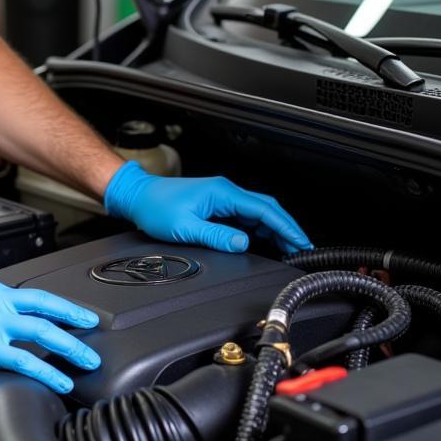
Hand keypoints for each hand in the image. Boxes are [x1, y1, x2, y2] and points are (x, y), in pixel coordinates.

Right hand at [0, 274, 100, 392]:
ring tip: (87, 364)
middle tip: (94, 345)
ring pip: (40, 334)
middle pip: (46, 314)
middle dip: (76, 331)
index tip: (86, 317)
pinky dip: (45, 371)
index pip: (39, 296)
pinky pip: (21, 360)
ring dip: (69, 349)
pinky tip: (58, 381)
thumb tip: (10, 325)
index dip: (67, 308)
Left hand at [104, 161, 311, 253]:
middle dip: (287, 228)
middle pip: (266, 209)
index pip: (264, 209)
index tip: (301, 242)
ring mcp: (221, 198)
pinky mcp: (215, 205)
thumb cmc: (155, 207)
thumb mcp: (185, 227)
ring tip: (289, 248)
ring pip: (257, 213)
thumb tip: (243, 244)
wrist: (138, 197)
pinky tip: (264, 241)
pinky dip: (259, 229)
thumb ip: (216, 237)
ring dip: (274, 229)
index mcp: (222, 193)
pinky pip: (244, 216)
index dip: (286, 227)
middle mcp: (225, 192)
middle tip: (303, 248)